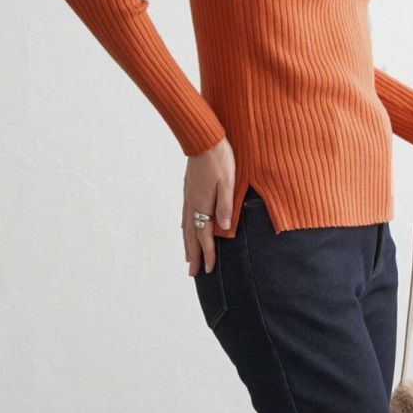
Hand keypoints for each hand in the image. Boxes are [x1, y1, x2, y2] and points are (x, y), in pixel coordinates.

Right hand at [182, 137, 234, 275]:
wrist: (204, 138)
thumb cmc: (220, 159)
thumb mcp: (228, 182)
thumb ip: (225, 206)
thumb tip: (224, 230)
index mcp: (203, 204)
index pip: (205, 236)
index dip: (208, 254)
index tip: (209, 270)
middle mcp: (193, 204)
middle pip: (192, 236)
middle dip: (194, 255)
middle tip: (193, 273)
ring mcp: (189, 197)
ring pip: (186, 227)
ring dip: (188, 244)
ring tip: (188, 258)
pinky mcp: (189, 190)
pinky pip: (185, 216)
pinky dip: (184, 228)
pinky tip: (184, 230)